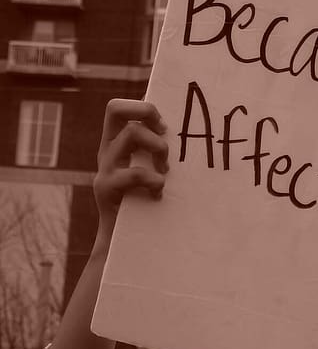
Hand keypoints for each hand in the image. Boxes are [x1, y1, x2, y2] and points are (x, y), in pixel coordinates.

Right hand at [93, 98, 168, 241]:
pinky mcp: (106, 189)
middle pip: (114, 108)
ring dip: (158, 147)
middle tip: (165, 132)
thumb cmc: (146, 202)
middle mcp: (106, 150)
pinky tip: (159, 191)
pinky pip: (134, 173)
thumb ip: (155, 150)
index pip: (118, 107)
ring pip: (131, 134)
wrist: (122, 243)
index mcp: (115, 142)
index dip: (142, 105)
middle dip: (146, 111)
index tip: (164, 124)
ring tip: (166, 169)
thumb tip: (182, 128)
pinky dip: (154, 179)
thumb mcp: (148, 169)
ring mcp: (104, 168)